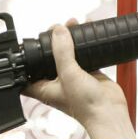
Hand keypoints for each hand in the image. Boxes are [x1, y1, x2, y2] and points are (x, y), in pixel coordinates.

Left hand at [23, 21, 137, 138]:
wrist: (110, 113)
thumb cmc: (85, 106)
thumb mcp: (68, 74)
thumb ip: (62, 52)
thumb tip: (58, 32)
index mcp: (44, 87)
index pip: (28, 71)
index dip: (28, 57)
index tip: (31, 44)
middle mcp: (57, 83)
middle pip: (49, 58)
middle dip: (51, 42)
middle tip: (55, 29)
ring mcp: (73, 78)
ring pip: (68, 54)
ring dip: (69, 40)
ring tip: (71, 25)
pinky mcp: (88, 74)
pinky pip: (84, 55)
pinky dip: (85, 44)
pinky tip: (87, 33)